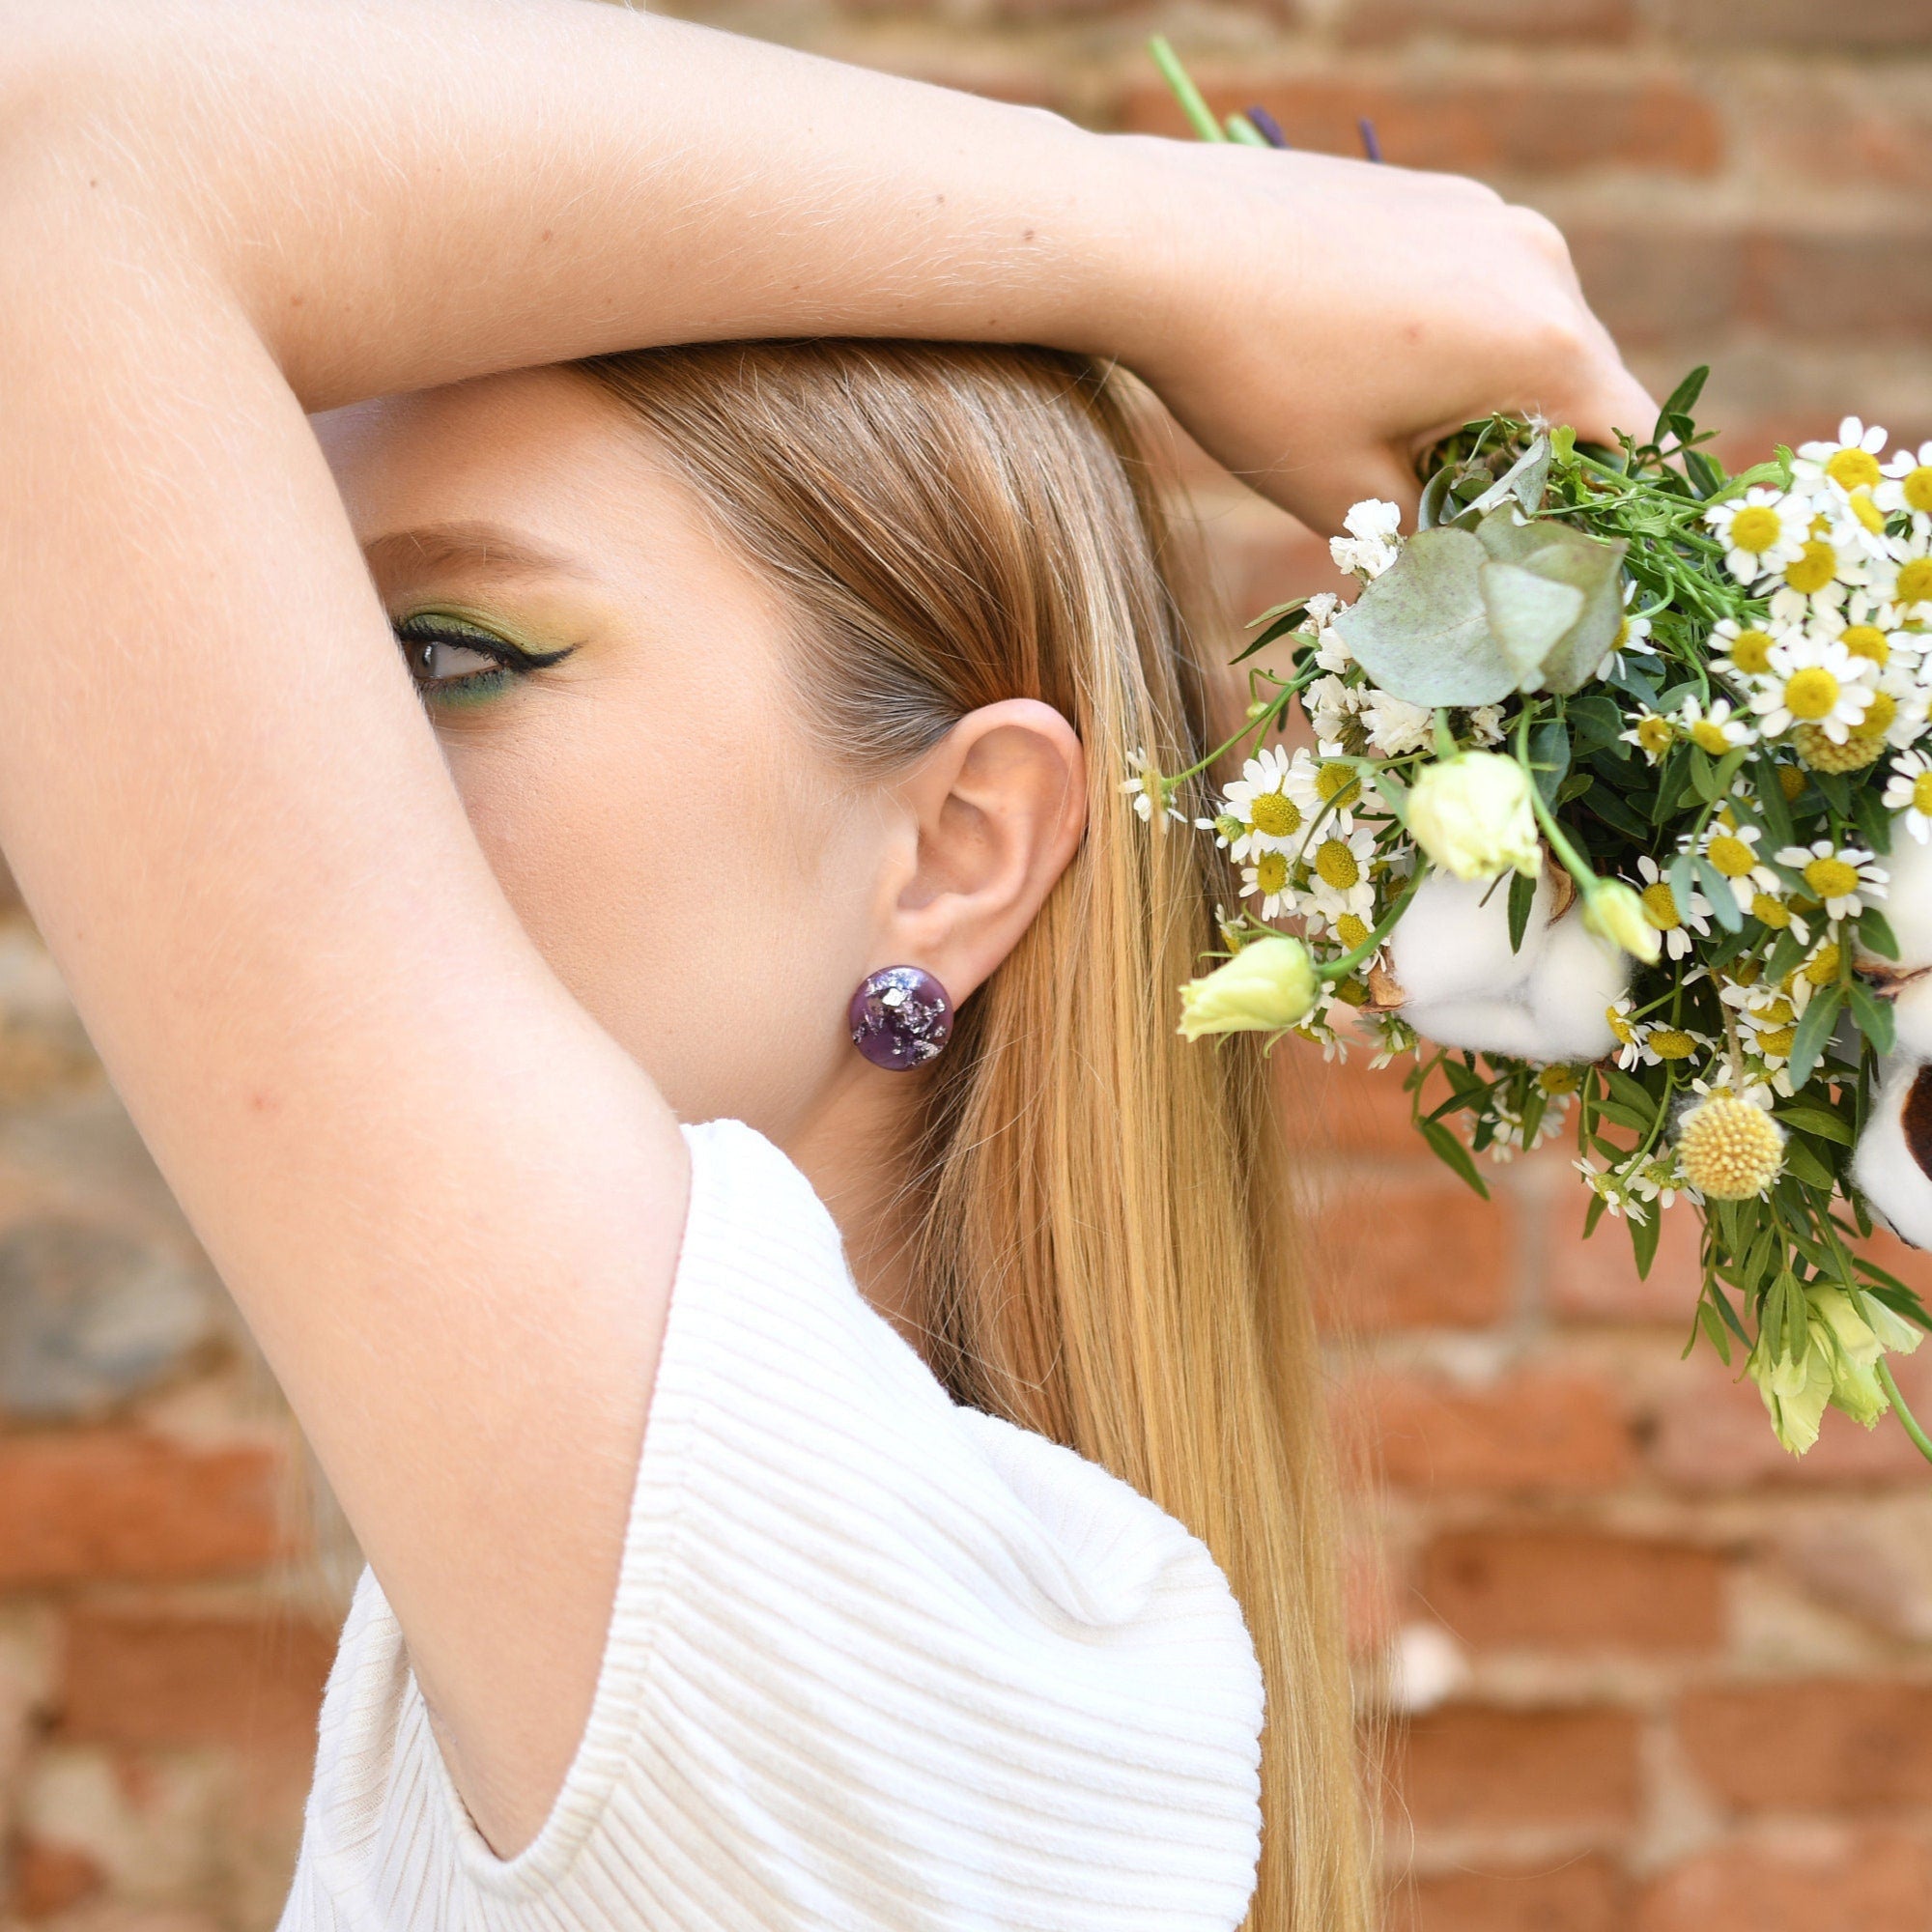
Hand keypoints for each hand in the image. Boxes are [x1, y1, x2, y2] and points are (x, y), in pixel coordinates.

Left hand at [1108, 139, 1656, 533]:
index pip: (1629, 447)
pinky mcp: (1441, 196)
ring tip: (1397, 441)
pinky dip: (1452, 342)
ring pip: (1527, 336)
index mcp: (1543, 343)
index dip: (1597, 516)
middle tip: (1459, 518)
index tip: (1545, 558)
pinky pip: (1480, 287)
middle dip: (1533, 461)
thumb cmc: (1255, 379)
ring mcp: (1491, 216)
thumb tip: (1468, 591)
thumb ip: (1432, 548)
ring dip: (1489, 400)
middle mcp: (1542, 263)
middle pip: (1582, 390)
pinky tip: (1367, 370)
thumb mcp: (1347, 497)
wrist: (1158, 243)